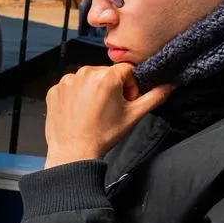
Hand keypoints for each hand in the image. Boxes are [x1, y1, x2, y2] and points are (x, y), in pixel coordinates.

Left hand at [43, 63, 170, 166]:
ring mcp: (66, 81)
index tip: (126, 101)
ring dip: (94, 91)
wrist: (73, 152)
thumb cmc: (103, 135)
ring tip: (95, 112)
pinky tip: (80, 112)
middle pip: (107, 74)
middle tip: (111, 109)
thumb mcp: (134, 116)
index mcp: (106, 76)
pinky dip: (76, 96)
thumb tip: (169, 85)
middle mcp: (84, 73)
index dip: (131, 86)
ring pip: (88, 79)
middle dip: (113, 88)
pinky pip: (71, 87)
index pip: (127, 70)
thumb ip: (154, 97)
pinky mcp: (54, 90)